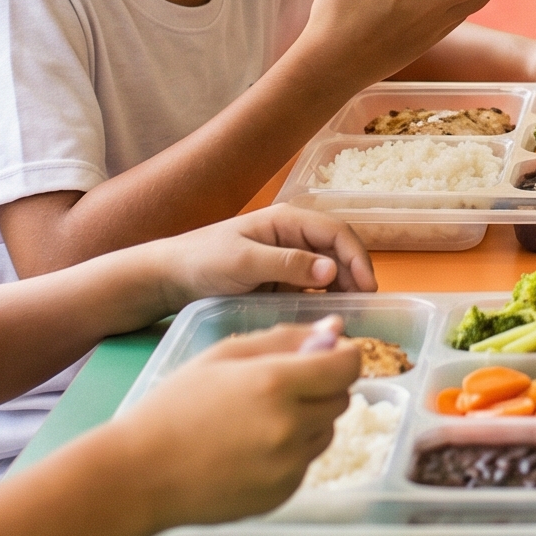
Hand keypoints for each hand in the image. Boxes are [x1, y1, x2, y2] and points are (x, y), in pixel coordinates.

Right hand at [114, 322, 361, 528]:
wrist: (141, 475)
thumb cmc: (175, 407)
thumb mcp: (224, 355)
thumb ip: (285, 339)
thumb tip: (336, 328)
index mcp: (276, 383)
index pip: (349, 365)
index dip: (342, 356)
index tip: (326, 357)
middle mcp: (290, 427)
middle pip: (341, 399)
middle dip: (322, 388)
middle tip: (281, 388)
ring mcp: (289, 466)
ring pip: (327, 432)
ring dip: (309, 421)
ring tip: (259, 420)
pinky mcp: (283, 494)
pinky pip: (306, 463)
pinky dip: (291, 453)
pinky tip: (251, 450)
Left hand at [148, 206, 376, 311]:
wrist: (168, 277)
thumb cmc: (202, 261)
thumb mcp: (243, 262)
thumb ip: (287, 265)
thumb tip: (331, 272)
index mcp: (288, 221)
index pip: (336, 232)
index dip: (357, 257)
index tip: (367, 287)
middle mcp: (293, 236)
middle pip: (338, 251)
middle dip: (355, 274)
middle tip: (363, 305)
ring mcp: (288, 258)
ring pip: (329, 271)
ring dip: (343, 288)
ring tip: (350, 312)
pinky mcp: (281, 280)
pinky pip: (312, 287)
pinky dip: (325, 299)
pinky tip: (327, 315)